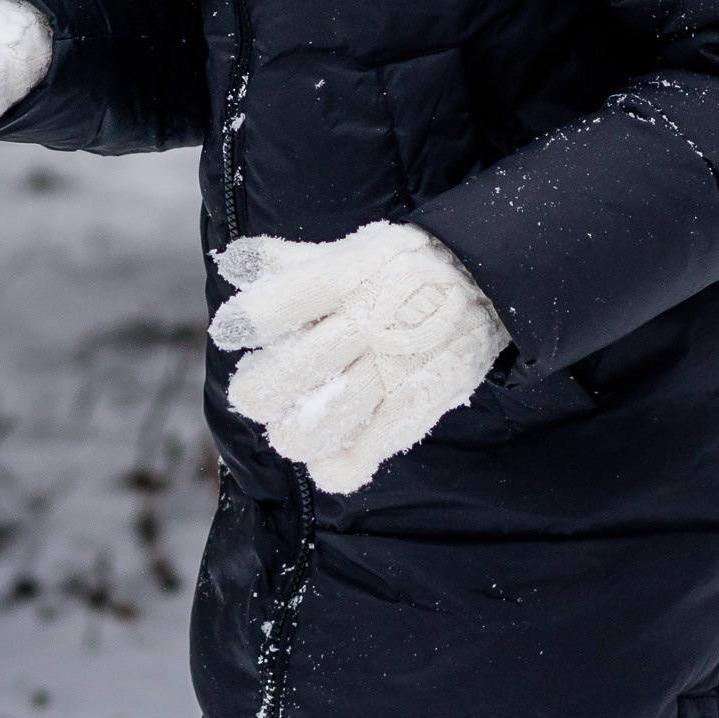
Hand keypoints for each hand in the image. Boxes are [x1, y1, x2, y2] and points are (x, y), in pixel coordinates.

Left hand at [209, 219, 508, 493]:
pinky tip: (326, 462)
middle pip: (294, 371)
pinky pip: (371, 448)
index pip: (283, 303)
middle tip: (254, 394)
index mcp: (346, 279)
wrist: (487, 281)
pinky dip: (340, 465)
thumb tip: (231, 262)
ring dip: (294, 434)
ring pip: (327, 419)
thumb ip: (290, 263)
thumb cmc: (401, 270)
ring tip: (289, 430)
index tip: (231, 331)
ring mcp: (395, 365)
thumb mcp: (353, 252)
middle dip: (260, 391)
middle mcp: (369, 322)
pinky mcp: (421, 400)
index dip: (248, 321)